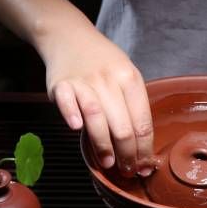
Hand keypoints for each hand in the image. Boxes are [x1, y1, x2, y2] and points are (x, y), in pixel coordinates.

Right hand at [42, 25, 153, 176]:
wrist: (69, 37)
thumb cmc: (102, 62)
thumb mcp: (126, 76)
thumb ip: (132, 106)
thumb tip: (141, 147)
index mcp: (131, 79)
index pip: (142, 122)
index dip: (145, 149)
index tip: (145, 166)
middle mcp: (110, 80)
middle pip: (123, 126)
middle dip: (128, 155)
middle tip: (128, 171)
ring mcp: (84, 81)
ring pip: (98, 118)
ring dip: (103, 145)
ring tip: (108, 163)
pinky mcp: (61, 84)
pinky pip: (67, 102)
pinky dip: (72, 115)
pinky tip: (77, 130)